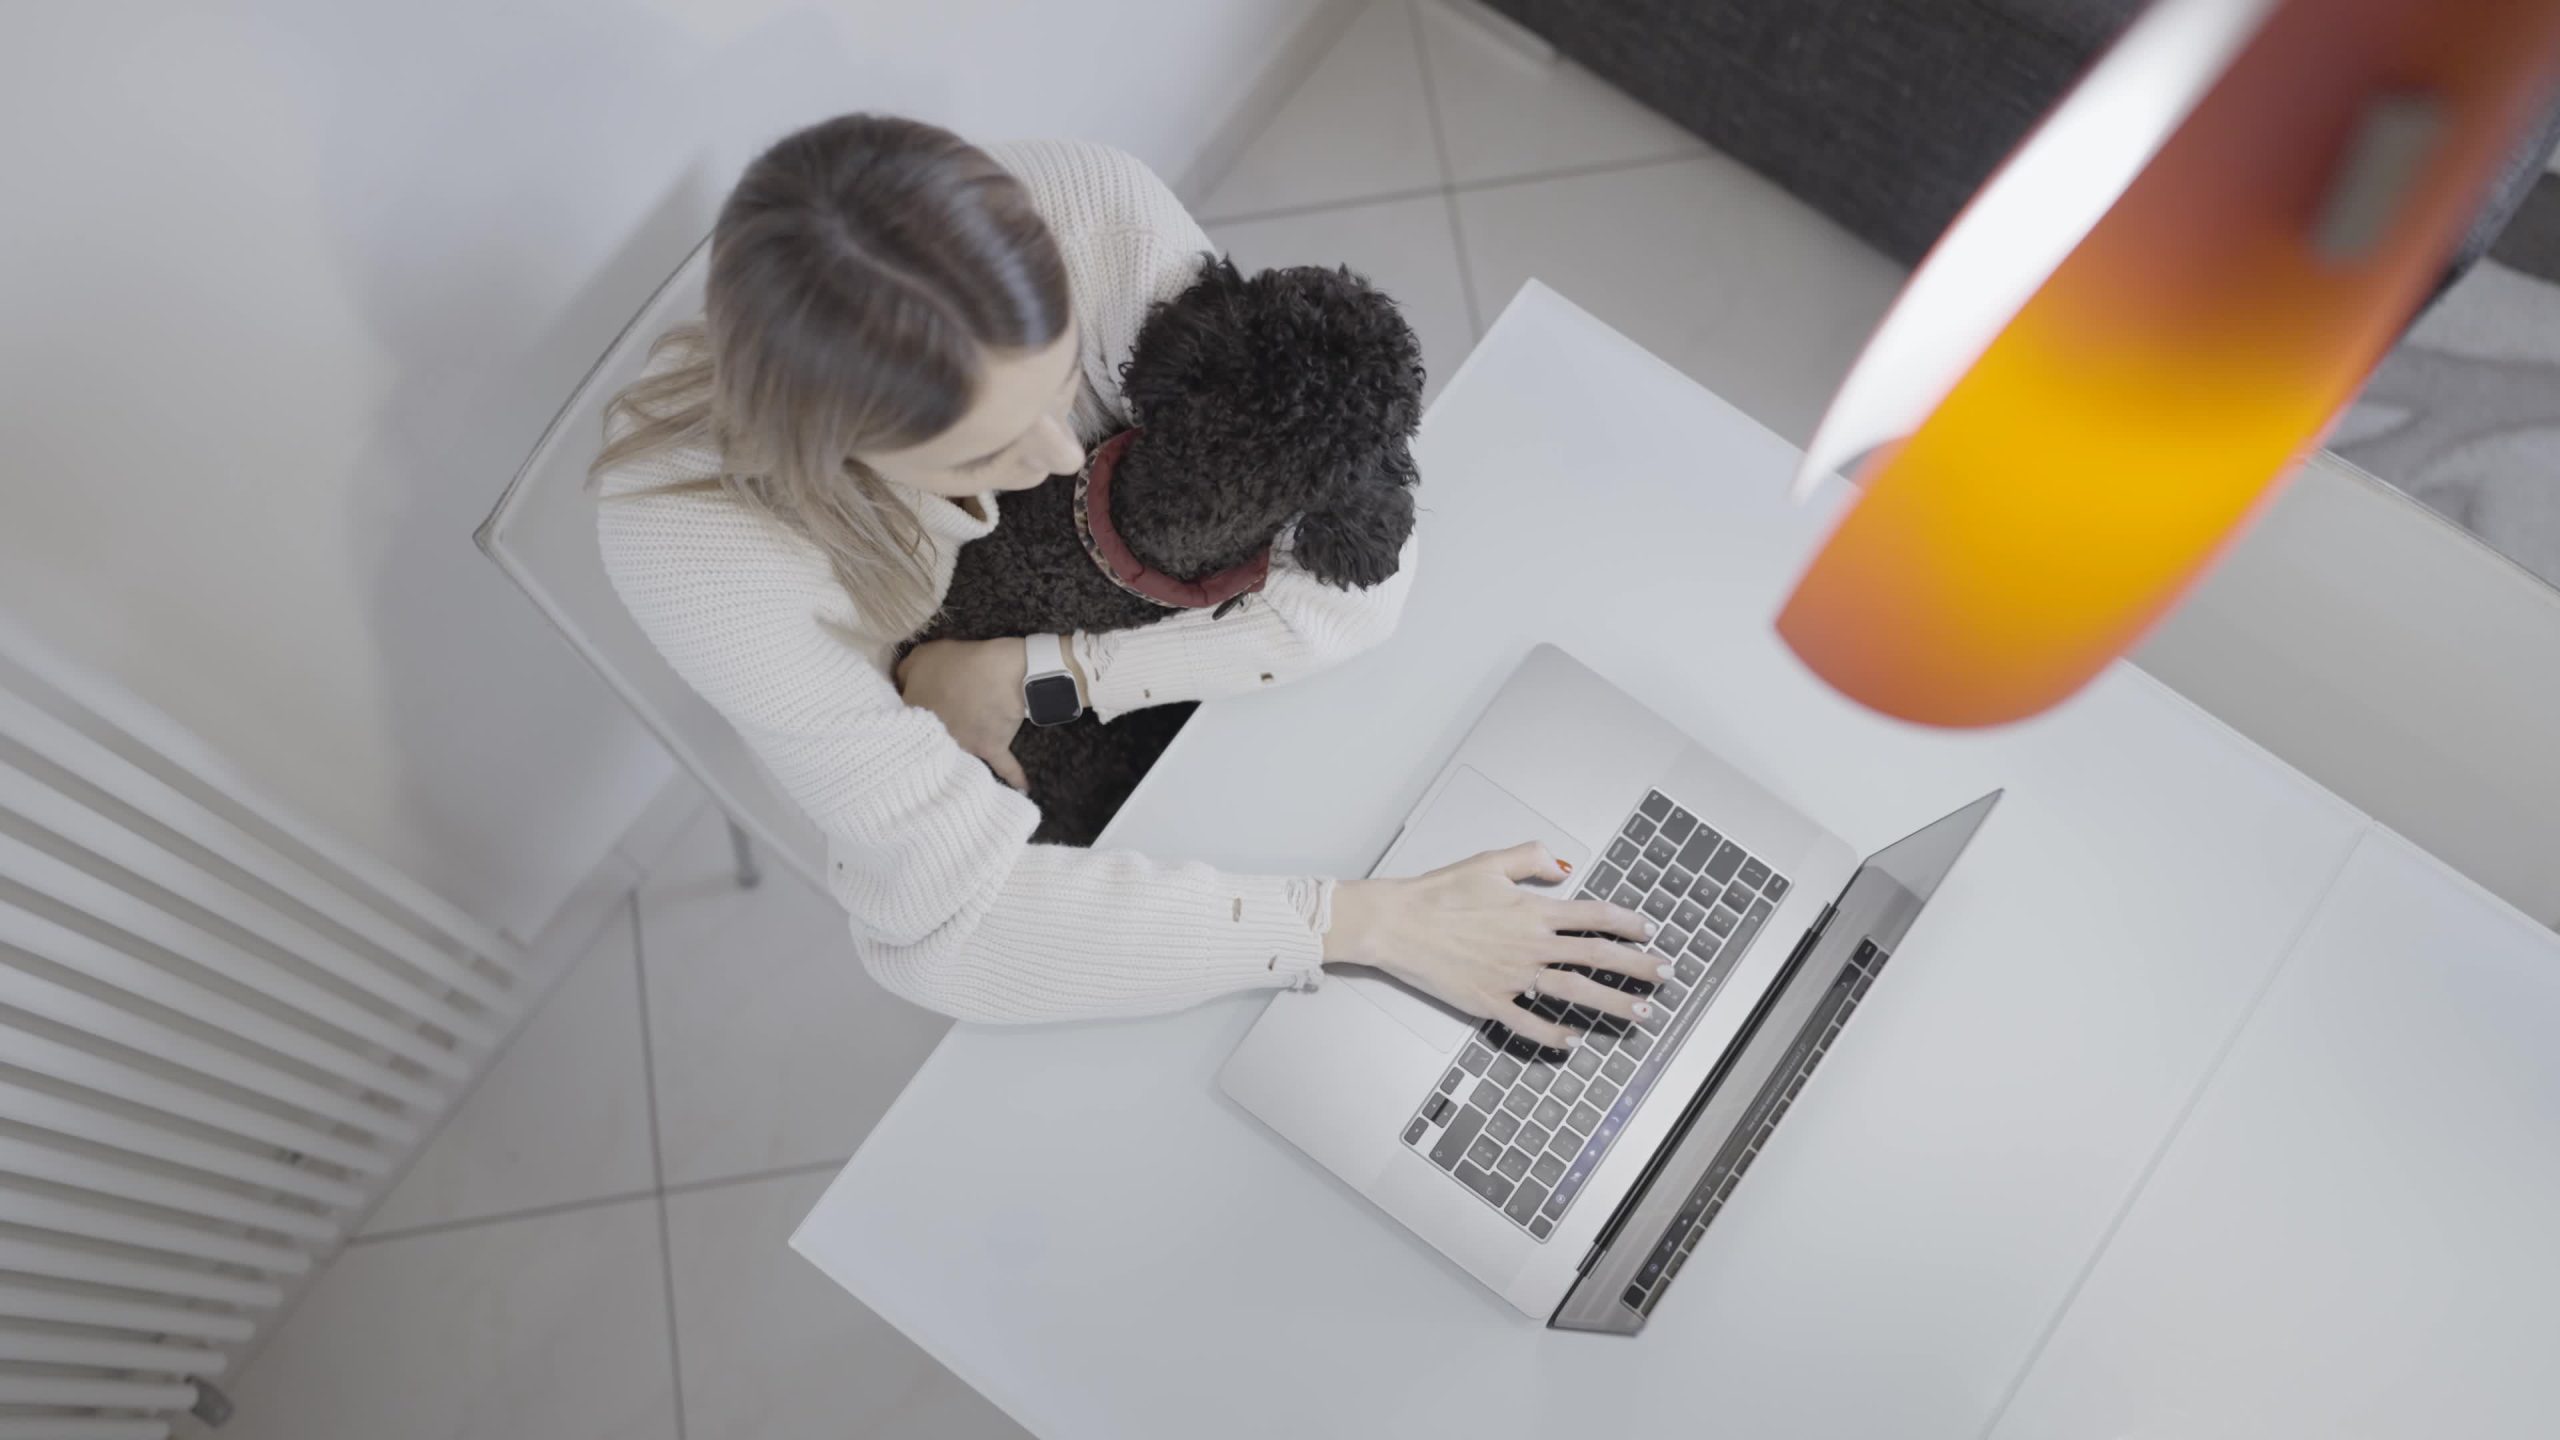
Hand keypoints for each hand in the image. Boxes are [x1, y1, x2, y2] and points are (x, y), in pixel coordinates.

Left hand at [896, 638, 1031, 789]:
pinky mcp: (990, 749)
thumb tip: (898, 687)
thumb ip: (903, 673)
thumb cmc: (960, 661)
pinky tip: (1021, 788)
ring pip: (958, 759)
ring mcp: (963, 746)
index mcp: (915, 715)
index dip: (907, 716)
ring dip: (958, 763)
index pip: (900, 722)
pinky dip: (1014, 778)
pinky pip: (1004, 768)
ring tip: (956, 767)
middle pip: (927, 744)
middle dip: (927, 743)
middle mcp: (935, 737)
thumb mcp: (922, 656)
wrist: (999, 672)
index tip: (912, 714)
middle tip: (932, 735)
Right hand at [1323, 843, 1661, 1047]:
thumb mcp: (1488, 863)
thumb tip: (1561, 866)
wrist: (1398, 923)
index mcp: (1533, 910)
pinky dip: (1553, 1035)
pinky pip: (1529, 1022)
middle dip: (1638, 966)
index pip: (1594, 915)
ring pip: (1575, 992)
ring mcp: (1513, 976)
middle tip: (1666, 975)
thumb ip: (1530, 859)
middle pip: (1597, 956)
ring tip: (1641, 1013)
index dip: (1627, 922)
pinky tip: (1573, 1042)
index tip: (1648, 930)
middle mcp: (1531, 945)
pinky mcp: (1490, 1001)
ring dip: (1612, 1003)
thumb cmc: (1438, 892)